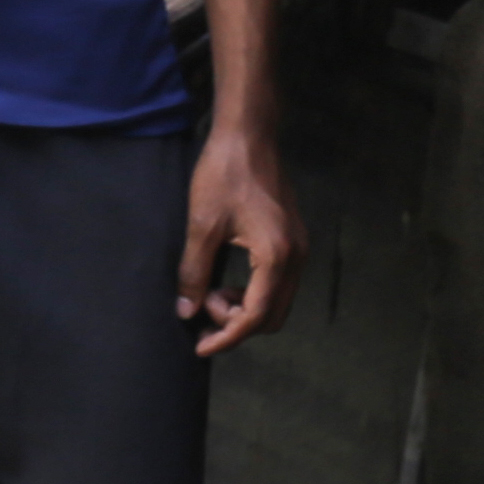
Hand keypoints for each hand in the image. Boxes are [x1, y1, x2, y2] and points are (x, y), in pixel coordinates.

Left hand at [177, 125, 301, 355]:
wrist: (248, 136)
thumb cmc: (224, 175)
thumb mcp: (201, 225)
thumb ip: (194, 272)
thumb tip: (185, 311)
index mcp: (276, 257)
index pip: (255, 316)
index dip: (227, 337)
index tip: (200, 347)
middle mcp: (296, 257)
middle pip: (271, 316)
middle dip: (236, 323)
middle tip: (201, 307)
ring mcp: (298, 249)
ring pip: (276, 301)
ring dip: (244, 308)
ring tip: (209, 290)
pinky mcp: (292, 240)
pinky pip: (276, 283)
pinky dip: (252, 291)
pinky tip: (224, 278)